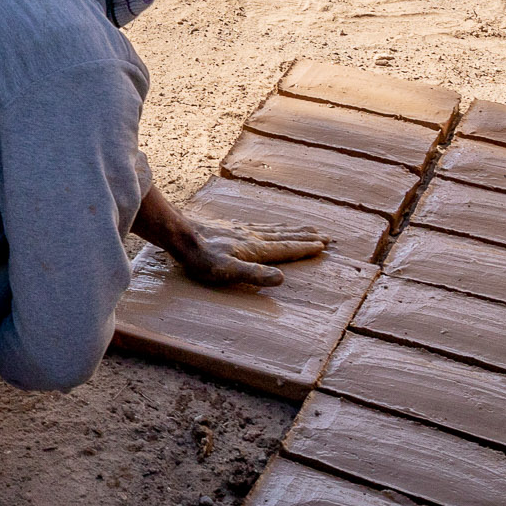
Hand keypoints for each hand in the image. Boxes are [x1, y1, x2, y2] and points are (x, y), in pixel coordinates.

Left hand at [167, 218, 330, 288]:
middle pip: (285, 236)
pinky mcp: (231, 228)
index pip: (285, 248)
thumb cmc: (201, 257)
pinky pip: (260, 226)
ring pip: (274, 230)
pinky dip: (273, 226)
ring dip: (292, 230)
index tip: (322, 245)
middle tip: (325, 235)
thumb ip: (254, 274)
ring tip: (307, 228)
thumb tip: (282, 279)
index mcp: (254, 248)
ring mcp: (241, 230)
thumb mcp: (227, 271)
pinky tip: (270, 227)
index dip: (304, 248)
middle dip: (305, 237)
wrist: (179, 234)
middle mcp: (252, 236)